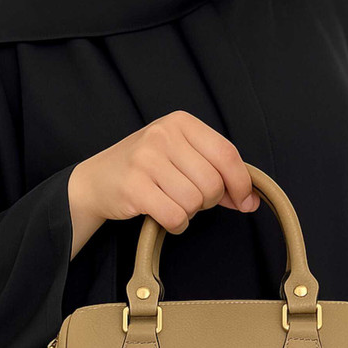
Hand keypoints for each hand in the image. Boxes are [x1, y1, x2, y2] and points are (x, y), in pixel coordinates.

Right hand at [66, 110, 259, 256]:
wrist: (97, 180)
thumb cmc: (146, 169)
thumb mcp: (181, 158)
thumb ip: (216, 173)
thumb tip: (251, 200)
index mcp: (181, 123)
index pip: (227, 154)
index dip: (242, 183)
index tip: (245, 201)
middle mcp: (163, 135)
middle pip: (212, 183)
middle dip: (208, 201)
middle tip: (190, 199)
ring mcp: (146, 160)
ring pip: (194, 202)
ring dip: (189, 214)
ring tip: (172, 204)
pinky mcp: (134, 187)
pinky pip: (175, 216)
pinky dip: (176, 224)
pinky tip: (166, 217)